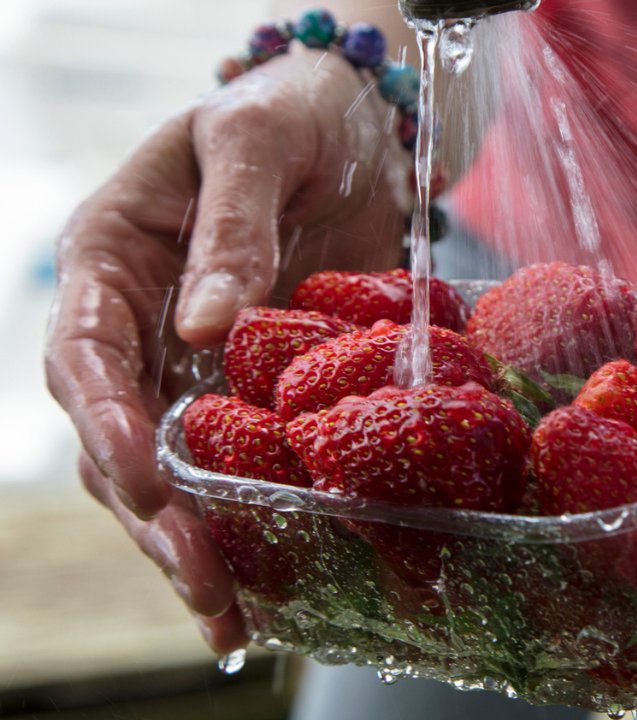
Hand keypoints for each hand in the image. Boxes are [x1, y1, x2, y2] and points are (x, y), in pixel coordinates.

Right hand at [45, 49, 411, 651]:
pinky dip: (253, 516)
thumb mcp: (254, 142)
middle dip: (155, 516)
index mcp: (112, 260)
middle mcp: (142, 325)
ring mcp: (196, 364)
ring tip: (237, 617)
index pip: (86, 354)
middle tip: (208, 585)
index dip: (109, 423)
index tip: (147, 480)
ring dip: (197, 541)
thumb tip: (203, 327)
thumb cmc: (291, 112)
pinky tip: (281, 578)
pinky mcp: (257, 386)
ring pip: (172, 468)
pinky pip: (242, 458)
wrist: (351, 122)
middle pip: (121, 436)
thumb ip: (228, 230)